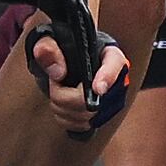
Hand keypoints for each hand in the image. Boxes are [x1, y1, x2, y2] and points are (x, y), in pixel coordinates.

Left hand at [13, 18, 129, 137]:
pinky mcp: (101, 116)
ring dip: (62, 106)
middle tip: (56, 81)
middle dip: (65, 95)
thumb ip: (49, 47)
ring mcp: (111, 102)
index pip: (115, 64)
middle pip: (91, 100)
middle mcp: (116, 80)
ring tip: (60, 89)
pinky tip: (64, 103)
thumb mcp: (52, 39)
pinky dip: (65, 118)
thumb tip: (57, 73)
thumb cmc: (64, 46)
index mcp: (110, 55)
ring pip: (82, 116)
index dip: (107, 78)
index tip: (97, 88)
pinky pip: (79, 126)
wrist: (69, 59)